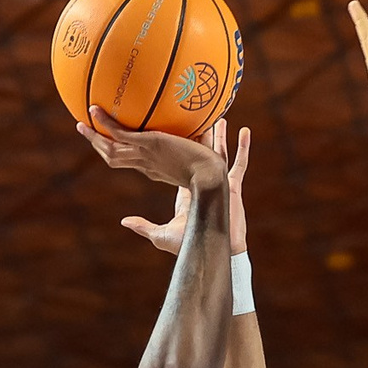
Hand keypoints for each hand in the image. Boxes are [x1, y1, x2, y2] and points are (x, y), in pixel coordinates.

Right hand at [78, 103, 227, 191]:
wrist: (211, 178)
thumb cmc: (214, 171)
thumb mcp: (206, 153)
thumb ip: (206, 137)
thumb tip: (217, 119)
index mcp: (155, 169)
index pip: (132, 162)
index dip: (121, 153)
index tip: (115, 143)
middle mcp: (145, 164)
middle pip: (114, 158)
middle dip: (99, 146)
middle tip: (87, 132)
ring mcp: (145, 155)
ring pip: (111, 150)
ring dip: (94, 138)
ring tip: (82, 123)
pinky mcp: (148, 145)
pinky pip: (119, 134)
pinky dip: (104, 123)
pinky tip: (94, 109)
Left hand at [123, 121, 249, 253]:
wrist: (213, 250)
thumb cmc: (188, 245)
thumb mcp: (161, 234)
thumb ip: (143, 226)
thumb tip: (124, 220)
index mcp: (185, 193)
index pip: (174, 167)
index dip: (172, 154)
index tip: (167, 139)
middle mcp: (202, 185)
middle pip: (196, 155)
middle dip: (196, 138)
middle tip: (192, 118)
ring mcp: (218, 184)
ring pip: (218, 153)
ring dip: (218, 135)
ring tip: (217, 117)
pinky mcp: (231, 186)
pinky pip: (238, 162)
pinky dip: (242, 147)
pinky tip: (242, 130)